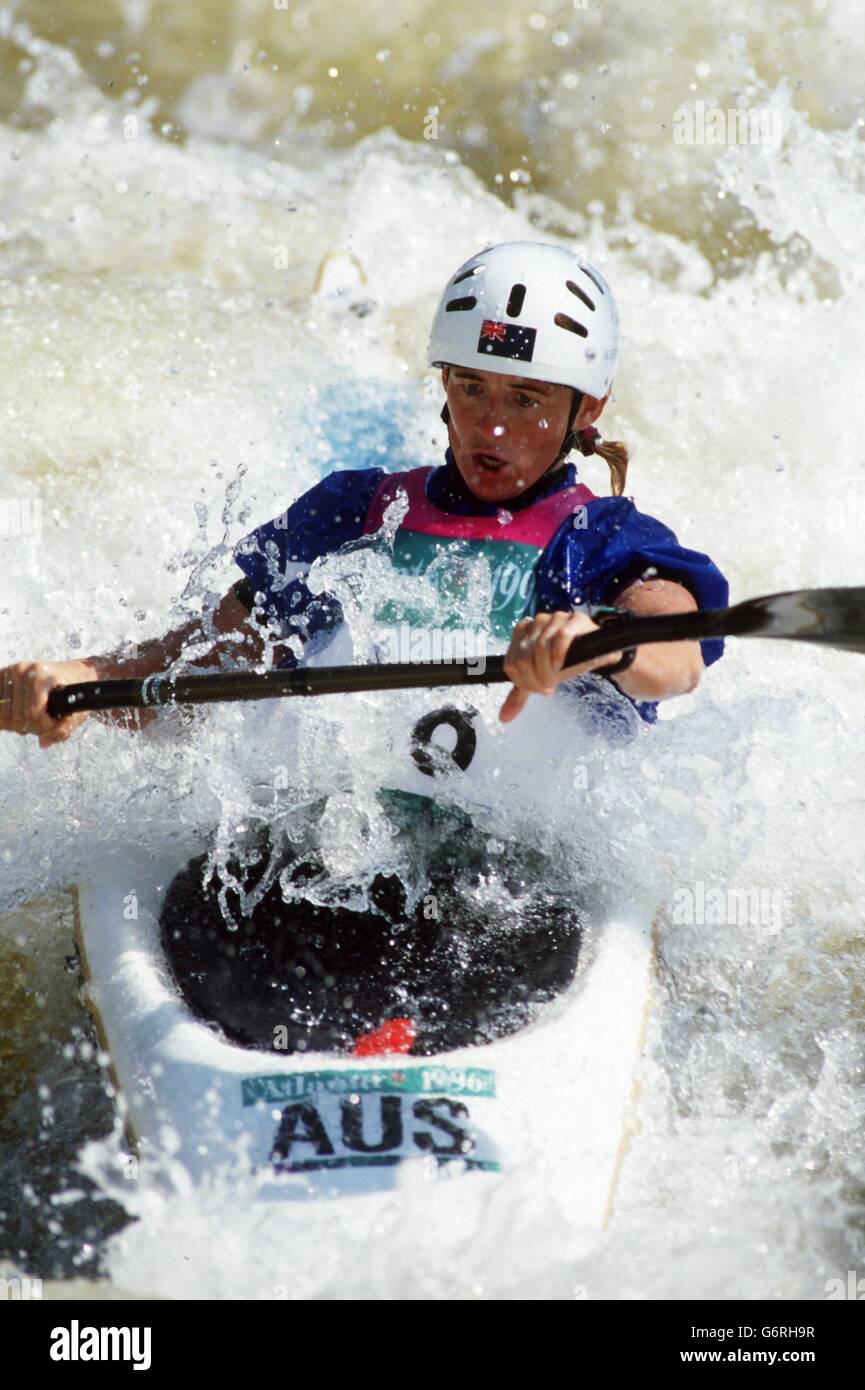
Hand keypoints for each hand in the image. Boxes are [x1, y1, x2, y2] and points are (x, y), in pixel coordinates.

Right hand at [0, 660, 97, 747]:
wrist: (74, 673)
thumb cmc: (75, 692)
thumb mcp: (75, 712)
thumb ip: (62, 730)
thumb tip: (43, 742)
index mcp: (41, 676)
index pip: (32, 713)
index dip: (43, 726)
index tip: (53, 723)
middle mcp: (23, 671)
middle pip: (17, 716)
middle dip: (31, 726)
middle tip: (43, 722)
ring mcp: (11, 672)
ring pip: (4, 713)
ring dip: (18, 723)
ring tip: (33, 718)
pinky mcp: (3, 676)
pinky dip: (6, 716)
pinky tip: (18, 714)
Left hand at [499, 612, 621, 722]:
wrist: (598, 653)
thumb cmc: (566, 663)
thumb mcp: (540, 678)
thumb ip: (521, 694)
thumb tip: (504, 717)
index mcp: (522, 632)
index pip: (511, 662)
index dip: (522, 682)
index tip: (538, 690)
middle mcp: (536, 621)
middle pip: (523, 657)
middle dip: (534, 679)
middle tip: (547, 688)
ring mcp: (556, 618)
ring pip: (540, 647)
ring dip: (547, 670)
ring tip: (555, 679)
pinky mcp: (575, 620)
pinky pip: (561, 636)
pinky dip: (558, 655)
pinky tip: (562, 666)